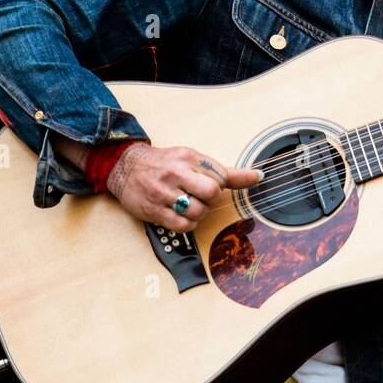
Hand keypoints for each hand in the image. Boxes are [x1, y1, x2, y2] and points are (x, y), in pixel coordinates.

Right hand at [107, 143, 262, 232]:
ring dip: (199, 212)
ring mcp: (164, 193)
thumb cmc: (164, 163)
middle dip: (212, 198)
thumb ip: (224, 170)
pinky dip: (188, 223)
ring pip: (198, 211)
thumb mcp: (192, 158)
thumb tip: (257, 176)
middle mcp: (176, 173)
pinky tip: (182, 215)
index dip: (222, 185)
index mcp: (189, 158)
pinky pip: (183, 225)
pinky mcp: (154, 211)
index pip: (222, 176)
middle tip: (202, 196)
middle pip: (212, 192)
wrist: (125, 166)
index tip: (213, 184)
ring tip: (190, 205)